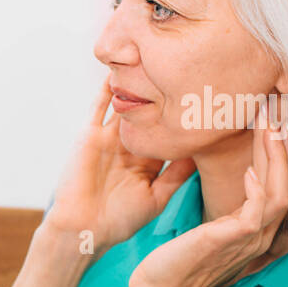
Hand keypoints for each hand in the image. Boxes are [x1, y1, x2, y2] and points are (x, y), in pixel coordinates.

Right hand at [45, 74, 197, 258]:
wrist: (81, 228)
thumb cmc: (118, 221)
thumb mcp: (156, 198)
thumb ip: (176, 175)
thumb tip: (200, 151)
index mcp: (146, 162)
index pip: (168, 132)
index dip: (184, 117)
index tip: (206, 97)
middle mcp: (129, 146)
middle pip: (149, 113)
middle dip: (164, 93)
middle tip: (187, 67)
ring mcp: (108, 139)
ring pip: (125, 106)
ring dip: (136, 85)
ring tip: (154, 58)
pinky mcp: (89, 135)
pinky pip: (98, 107)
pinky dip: (106, 89)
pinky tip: (120, 68)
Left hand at [128, 97, 287, 286]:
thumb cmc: (175, 257)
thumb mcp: (203, 224)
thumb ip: (221, 204)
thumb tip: (224, 172)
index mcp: (255, 225)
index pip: (282, 180)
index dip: (282, 149)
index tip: (274, 115)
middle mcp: (261, 232)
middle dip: (286, 143)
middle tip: (278, 107)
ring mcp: (251, 239)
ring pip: (282, 192)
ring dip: (277, 157)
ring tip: (271, 125)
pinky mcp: (233, 241)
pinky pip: (258, 212)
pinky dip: (258, 189)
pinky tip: (251, 170)